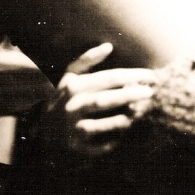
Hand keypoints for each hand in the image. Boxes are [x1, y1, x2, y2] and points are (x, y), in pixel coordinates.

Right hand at [40, 43, 155, 156]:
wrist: (43, 129)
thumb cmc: (64, 97)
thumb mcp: (70, 76)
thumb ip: (88, 59)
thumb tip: (109, 46)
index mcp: (75, 86)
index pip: (110, 78)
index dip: (133, 75)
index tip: (151, 76)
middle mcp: (73, 106)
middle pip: (107, 100)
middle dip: (132, 95)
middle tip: (151, 93)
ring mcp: (73, 128)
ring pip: (103, 124)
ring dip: (125, 119)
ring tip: (140, 112)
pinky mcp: (76, 147)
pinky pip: (100, 146)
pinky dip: (114, 140)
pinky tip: (126, 134)